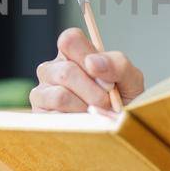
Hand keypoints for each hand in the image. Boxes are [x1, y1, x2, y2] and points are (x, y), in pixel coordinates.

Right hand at [29, 27, 144, 112]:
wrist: (118, 131)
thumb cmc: (122, 102)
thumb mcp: (130, 80)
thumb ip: (117, 64)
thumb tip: (92, 62)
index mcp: (73, 54)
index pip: (69, 39)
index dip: (87, 56)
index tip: (104, 74)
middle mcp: (52, 70)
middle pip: (66, 72)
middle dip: (94, 92)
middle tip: (107, 102)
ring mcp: (42, 93)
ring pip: (60, 96)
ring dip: (86, 108)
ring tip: (97, 113)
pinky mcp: (39, 116)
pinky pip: (56, 117)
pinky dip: (77, 122)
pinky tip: (83, 122)